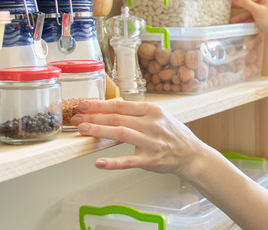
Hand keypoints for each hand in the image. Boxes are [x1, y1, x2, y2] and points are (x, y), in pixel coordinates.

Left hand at [72, 99, 210, 177]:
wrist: (190, 154)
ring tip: (83, 130)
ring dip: (99, 131)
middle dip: (94, 116)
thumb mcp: (158, 116)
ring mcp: (151, 142)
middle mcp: (152, 124)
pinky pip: (129, 161)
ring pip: (121, 133)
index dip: (100, 104)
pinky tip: (99, 163)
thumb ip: (136, 113)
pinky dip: (113, 162)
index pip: (120, 105)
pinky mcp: (150, 160)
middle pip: (117, 117)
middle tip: (76, 118)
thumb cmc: (172, 134)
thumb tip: (109, 109)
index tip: (84, 104)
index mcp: (152, 110)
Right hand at [230, 0, 267, 41]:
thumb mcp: (257, 11)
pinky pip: (252, 17)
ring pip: (249, 11)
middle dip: (237, 4)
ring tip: (230, 20)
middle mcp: (266, 2)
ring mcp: (266, 10)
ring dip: (240, 15)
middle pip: (248, 0)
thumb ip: (245, 2)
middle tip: (226, 2)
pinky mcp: (264, 19)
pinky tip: (238, 23)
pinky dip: (245, 20)